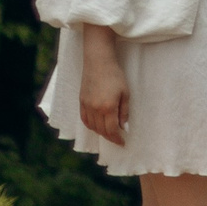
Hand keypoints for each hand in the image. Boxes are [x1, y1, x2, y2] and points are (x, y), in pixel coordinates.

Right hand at [79, 26, 129, 146]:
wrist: (98, 63)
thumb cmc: (115, 76)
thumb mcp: (125, 94)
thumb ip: (124, 112)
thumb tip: (123, 127)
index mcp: (107, 107)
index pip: (111, 130)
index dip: (117, 138)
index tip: (122, 142)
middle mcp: (94, 109)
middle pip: (101, 130)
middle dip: (110, 137)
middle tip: (117, 139)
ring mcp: (86, 105)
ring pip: (92, 126)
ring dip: (100, 132)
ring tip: (109, 133)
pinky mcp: (81, 101)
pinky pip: (84, 119)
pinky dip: (90, 125)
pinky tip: (97, 126)